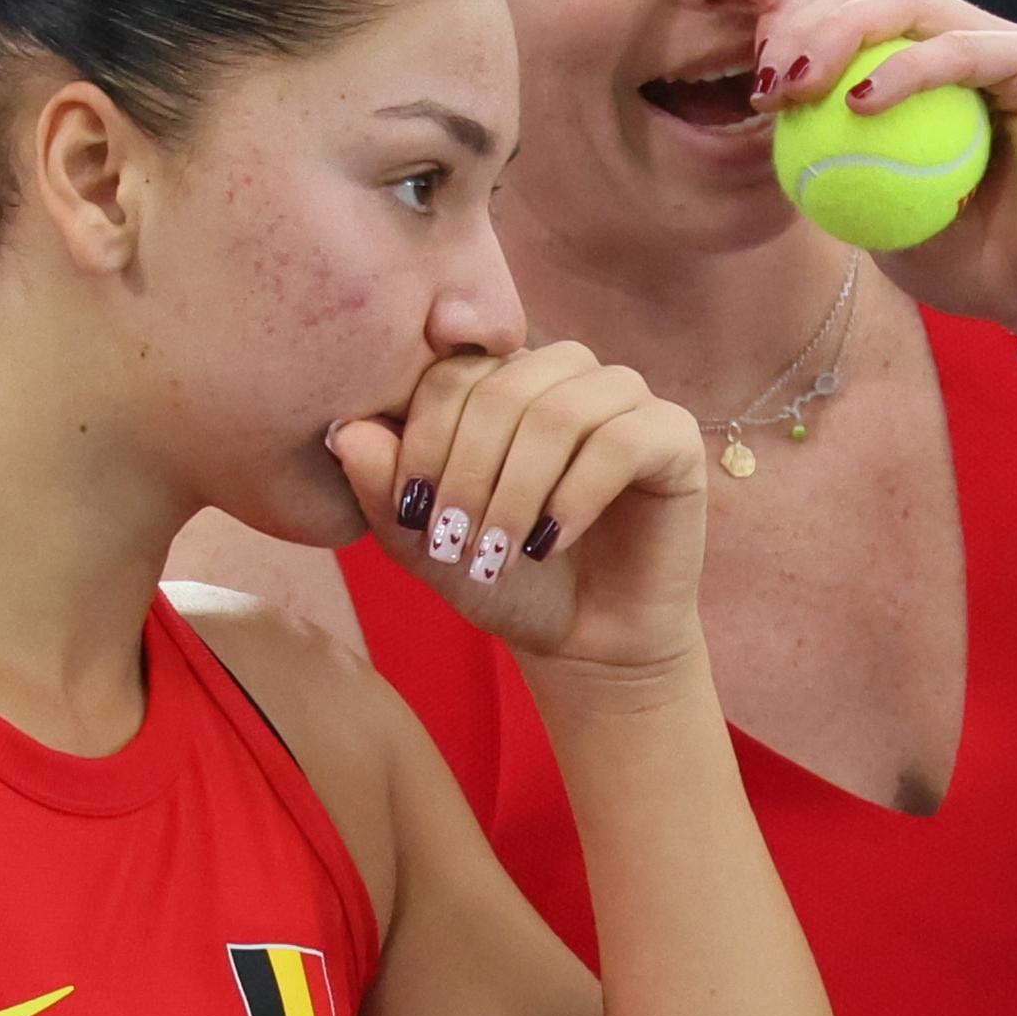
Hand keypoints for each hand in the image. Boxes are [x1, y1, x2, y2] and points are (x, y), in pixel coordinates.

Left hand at [329, 343, 707, 677]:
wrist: (583, 641)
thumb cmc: (503, 578)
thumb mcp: (424, 540)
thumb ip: (383, 486)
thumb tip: (343, 430)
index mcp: (504, 378)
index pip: (452, 374)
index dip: (424, 439)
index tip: (410, 511)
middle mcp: (565, 374)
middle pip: (503, 386)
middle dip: (467, 471)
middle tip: (450, 540)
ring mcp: (624, 399)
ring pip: (561, 411)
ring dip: (517, 489)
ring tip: (498, 551)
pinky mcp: (673, 438)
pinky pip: (622, 441)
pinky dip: (575, 496)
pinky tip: (551, 542)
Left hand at [753, 0, 1016, 338]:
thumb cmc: (970, 264)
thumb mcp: (874, 220)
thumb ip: (829, 163)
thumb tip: (762, 125)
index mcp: (921, 72)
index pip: (844, 19)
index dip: (792, 34)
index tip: (756, 88)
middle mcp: (961, 43)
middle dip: (801, 24)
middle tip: (768, 84)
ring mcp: (1002, 44)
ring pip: (906, 3)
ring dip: (840, 34)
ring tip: (799, 86)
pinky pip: (961, 48)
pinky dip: (906, 67)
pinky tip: (859, 102)